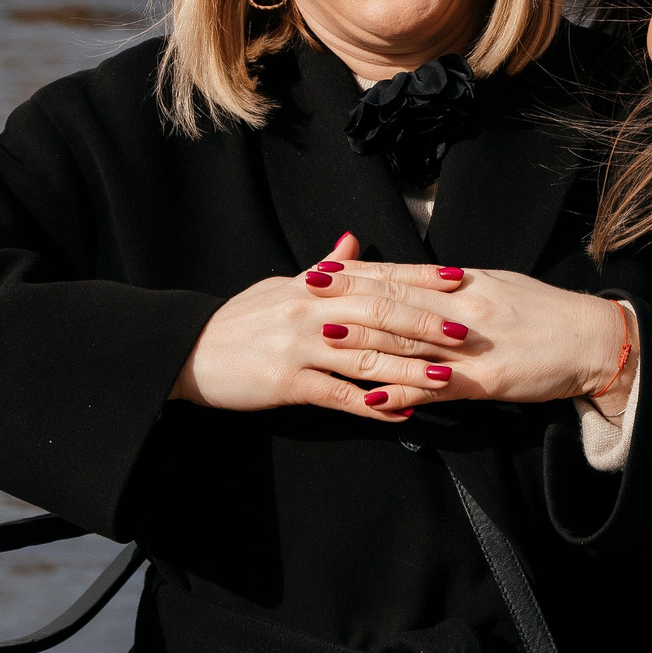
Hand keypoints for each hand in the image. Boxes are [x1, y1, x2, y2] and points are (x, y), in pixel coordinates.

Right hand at [171, 233, 468, 423]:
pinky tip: (399, 412)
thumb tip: (352, 240)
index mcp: (313, 285)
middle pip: (378, 313)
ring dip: (409, 369)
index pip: (377, 276)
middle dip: (424, 323)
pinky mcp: (285, 382)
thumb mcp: (281, 286)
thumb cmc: (240, 320)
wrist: (187, 351)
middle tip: (464, 332)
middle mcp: (310, 310)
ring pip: (365, 356)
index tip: (458, 279)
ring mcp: (298, 346)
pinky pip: (337, 395)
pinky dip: (371, 404)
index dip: (419, 278)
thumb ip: (323, 268)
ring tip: (447, 378)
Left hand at [308, 259, 636, 410]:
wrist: (593, 340)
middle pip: (396, 301)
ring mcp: (475, 345)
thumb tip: (421, 280)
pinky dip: (403, 392)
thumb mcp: (500, 287)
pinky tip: (372, 398)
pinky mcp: (487, 380)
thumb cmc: (547, 314)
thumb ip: (457, 287)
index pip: (402, 274)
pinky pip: (437, 387)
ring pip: (409, 342)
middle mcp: (465, 307)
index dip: (359, 272)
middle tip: (305, 293)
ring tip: (322, 339)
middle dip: (347, 298)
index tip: (321, 267)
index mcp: (467, 282)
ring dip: (362, 341)